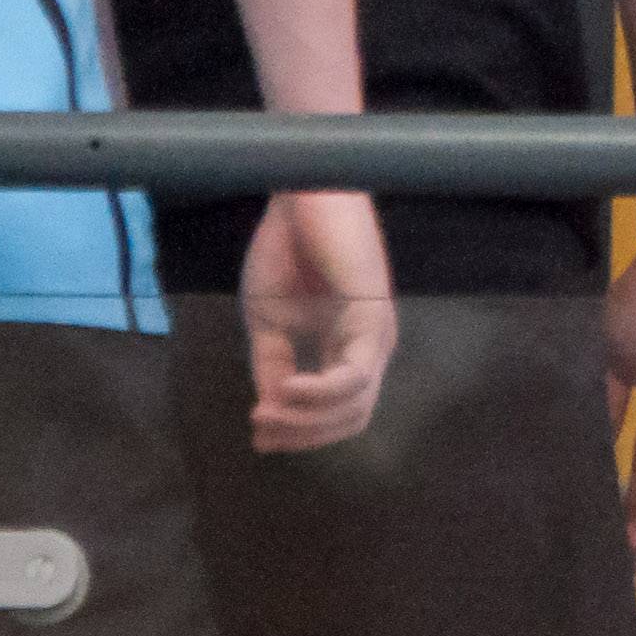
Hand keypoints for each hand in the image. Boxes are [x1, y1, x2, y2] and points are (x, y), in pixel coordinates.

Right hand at [238, 190, 394, 453]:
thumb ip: (274, 367)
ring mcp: (377, 335)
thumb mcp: (269, 322)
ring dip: (306, 420)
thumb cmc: (286, 249)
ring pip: (354, 407)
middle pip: (349, 419)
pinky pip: (354, 378)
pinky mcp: (375, 319)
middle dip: (303, 433)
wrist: (300, 199)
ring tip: (267, 411)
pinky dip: (319, 395)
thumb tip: (270, 414)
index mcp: (347, 348)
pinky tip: (286, 392)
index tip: (258, 436)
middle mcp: (369, 347)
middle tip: (260, 428)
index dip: (299, 432)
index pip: (336, 412)